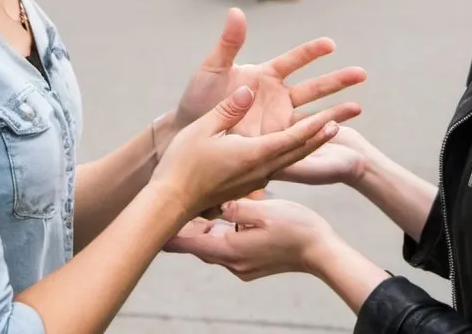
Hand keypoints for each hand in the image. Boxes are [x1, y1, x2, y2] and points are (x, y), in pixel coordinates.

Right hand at [151, 85, 360, 219]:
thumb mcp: (205, 128)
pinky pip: (279, 164)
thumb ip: (230, 108)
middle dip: (324, 132)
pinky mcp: (248, 180)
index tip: (335, 117)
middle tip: (346, 117)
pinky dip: (295, 150)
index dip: (316, 127)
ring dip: (314, 142)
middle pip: (300, 149)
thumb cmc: (184, 163)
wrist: (171, 201)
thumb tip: (251, 89)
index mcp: (254, 154)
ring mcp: (255, 176)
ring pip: (292, 157)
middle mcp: (261, 168)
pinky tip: (297, 145)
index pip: (293, 138)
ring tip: (331, 128)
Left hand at [165, 198, 335, 279]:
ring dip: (204, 229)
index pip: (188, 243)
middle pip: (198, 244)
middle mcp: (232, 262)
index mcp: (229, 249)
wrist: (321, 252)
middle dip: (186, 228)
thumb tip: (217, 205)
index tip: (150, 226)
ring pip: (213, 245)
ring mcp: (243, 266)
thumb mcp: (264, 210)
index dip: (169, 235)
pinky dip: (220, 233)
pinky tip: (224, 217)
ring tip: (194, 209)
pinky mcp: (252, 264)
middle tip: (170, 209)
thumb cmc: (295, 227)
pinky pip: (227, 247)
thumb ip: (236, 208)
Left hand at [172, 9, 366, 145]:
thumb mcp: (213, 68)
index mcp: (265, 75)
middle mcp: (276, 97)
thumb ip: (229, 43)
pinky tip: (337, 133)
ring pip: (313, 113)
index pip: (294, 60)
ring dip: (336, 110)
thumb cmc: (198, 98)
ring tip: (360, 107)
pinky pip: (299, 138)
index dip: (311, 52)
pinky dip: (318, 135)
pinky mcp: (274, 141)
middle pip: (313, 86)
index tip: (331, 44)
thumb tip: (236, 11)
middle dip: (337, 80)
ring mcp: (277, 120)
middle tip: (362, 74)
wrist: (188, 132)